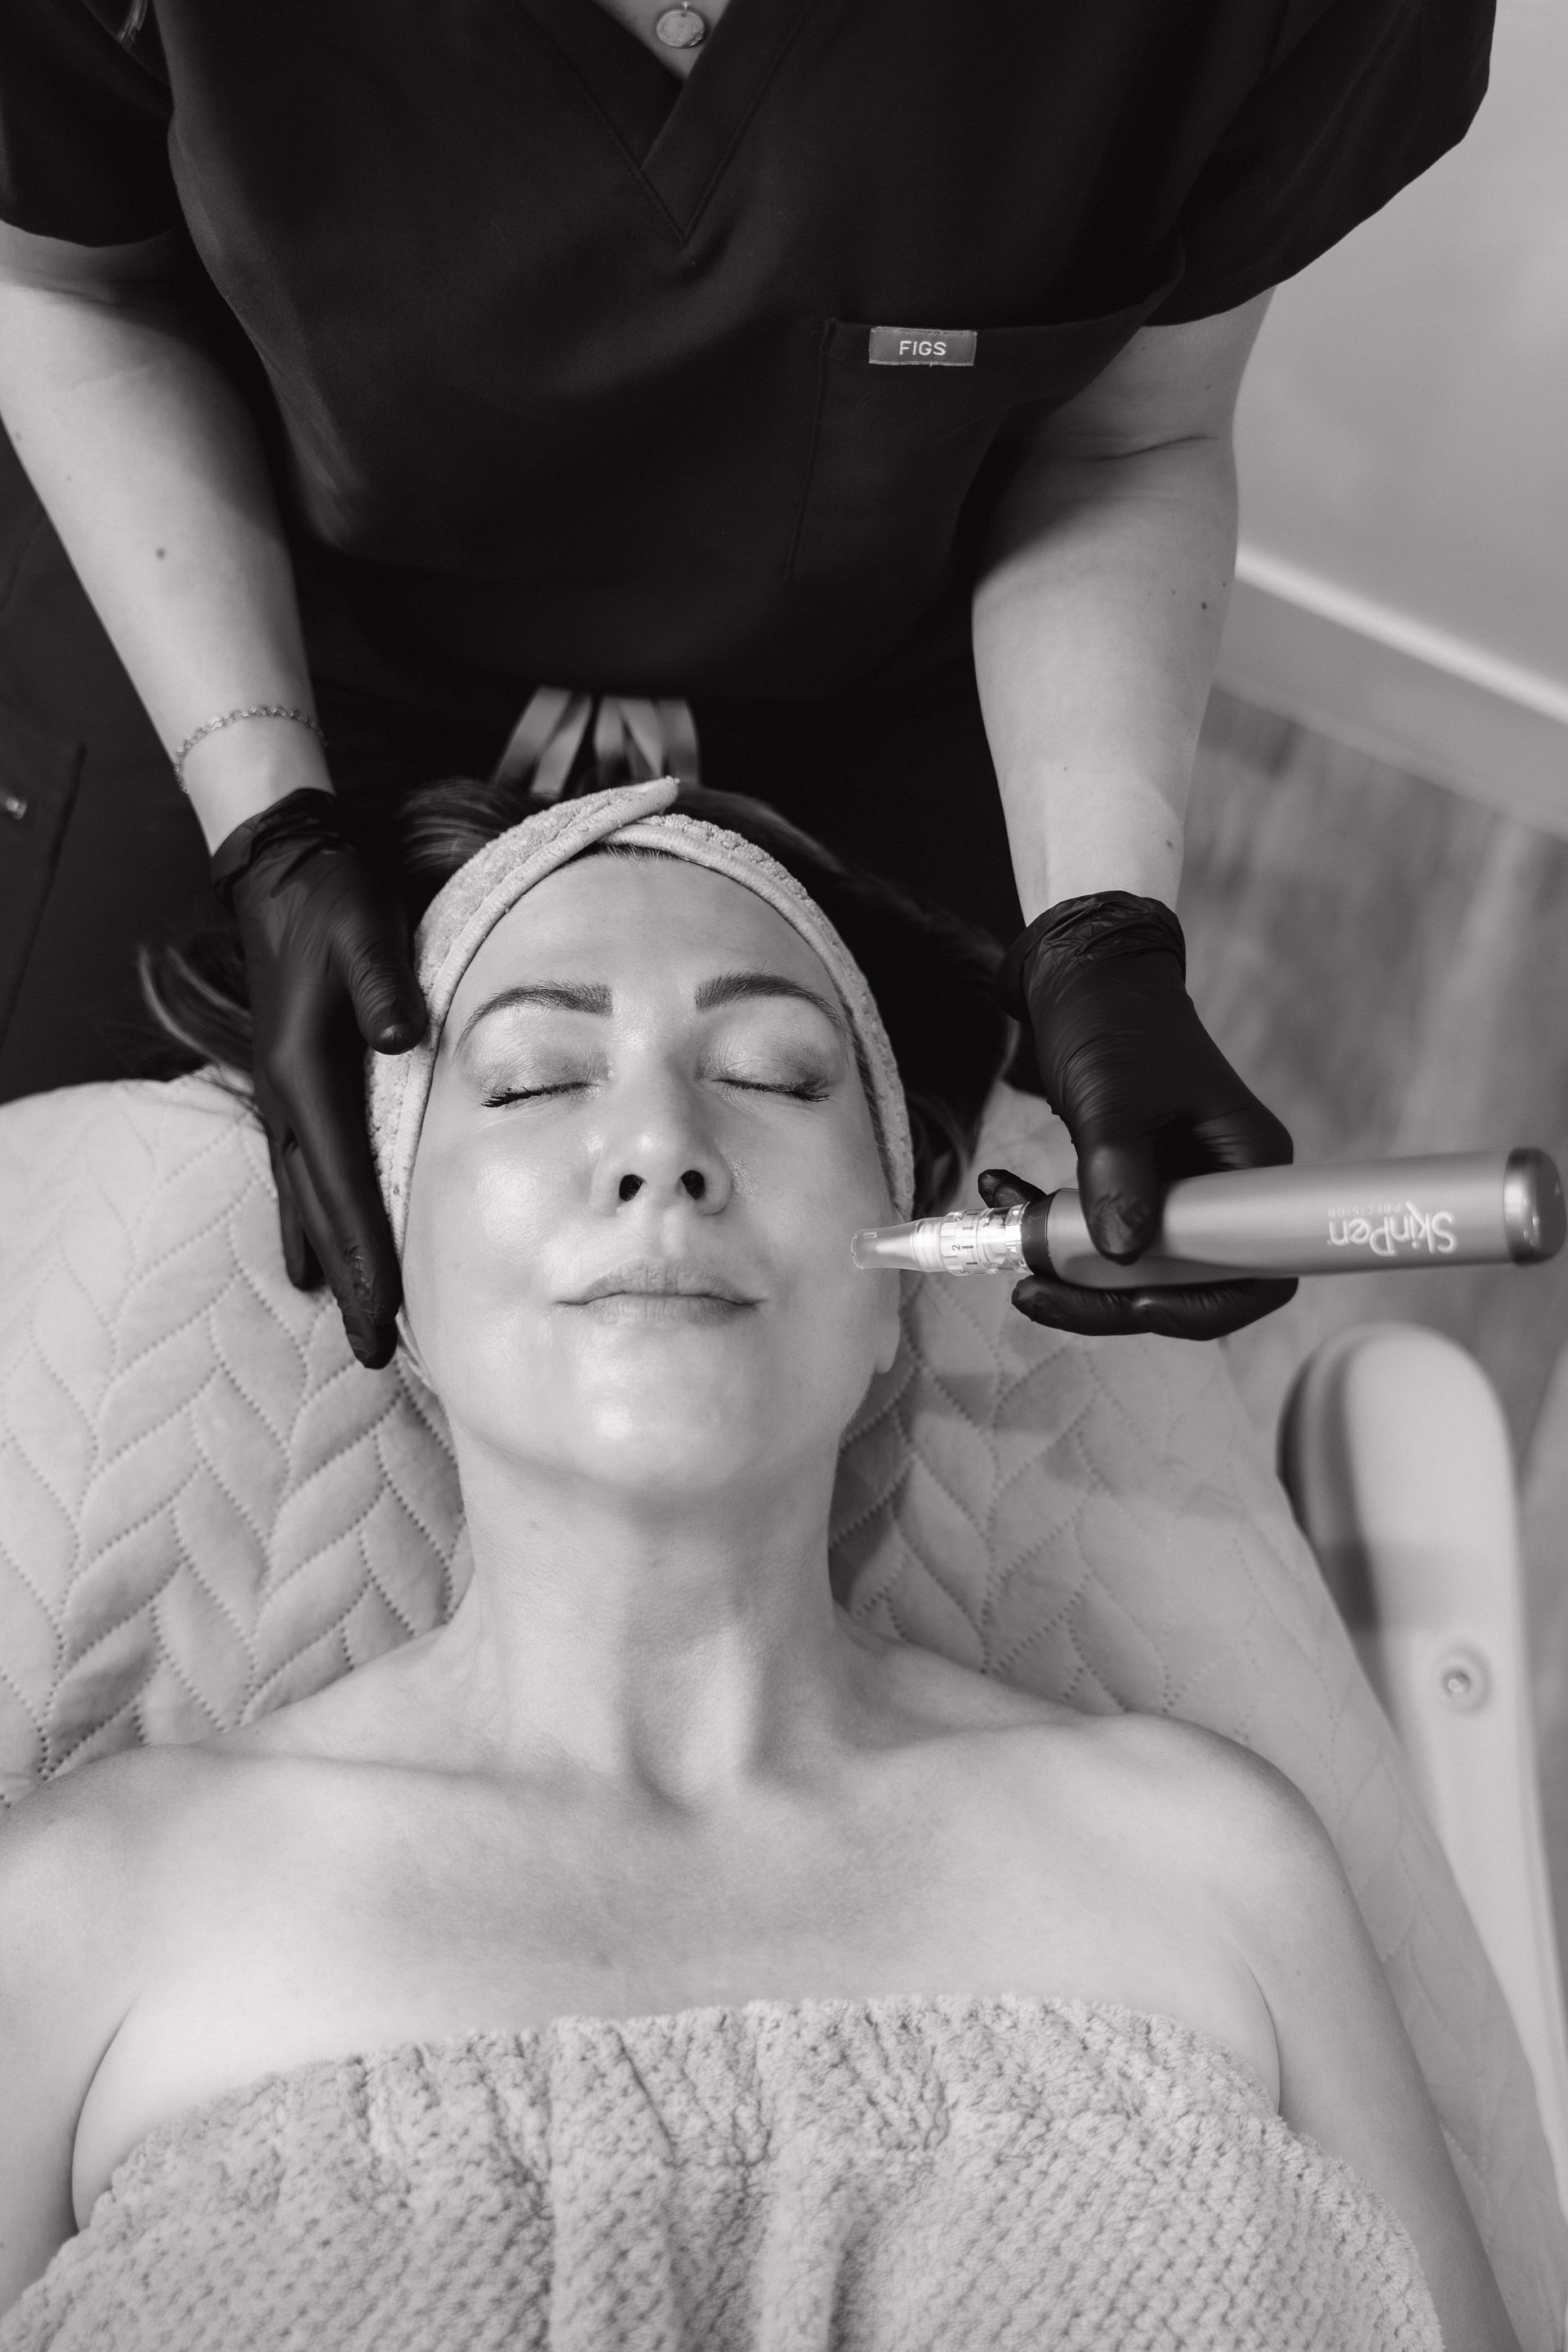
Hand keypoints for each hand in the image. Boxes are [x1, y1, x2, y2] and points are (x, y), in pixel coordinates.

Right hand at [212, 789, 426, 1367]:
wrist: (285, 868)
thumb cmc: (335, 898)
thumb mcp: (365, 926)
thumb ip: (383, 983)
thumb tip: (403, 1037)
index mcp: (308, 1072)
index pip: (343, 1178)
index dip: (366, 1247)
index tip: (384, 1306)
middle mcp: (289, 1097)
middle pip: (321, 1207)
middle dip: (350, 1281)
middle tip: (372, 1353)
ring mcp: (286, 1095)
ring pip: (305, 1196)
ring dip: (328, 1258)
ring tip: (345, 1320)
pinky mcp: (295, 1085)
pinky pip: (300, 1169)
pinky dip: (310, 1217)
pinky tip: (310, 1253)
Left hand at [996, 893, 1295, 1340]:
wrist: (1079, 974)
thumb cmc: (1112, 1021)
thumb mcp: (1113, 1099)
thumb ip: (1118, 1176)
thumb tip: (1122, 1255)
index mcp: (1250, 1164)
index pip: (1257, 1270)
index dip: (1202, 1306)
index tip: (1134, 1305)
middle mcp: (1224, 1185)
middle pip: (1186, 1282)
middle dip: (1108, 1297)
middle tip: (1033, 1293)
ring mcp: (1179, 1187)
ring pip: (1134, 1265)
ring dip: (1068, 1266)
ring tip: (1009, 1247)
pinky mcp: (1136, 1181)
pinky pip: (1102, 1230)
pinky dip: (1052, 1228)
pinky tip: (1003, 1198)